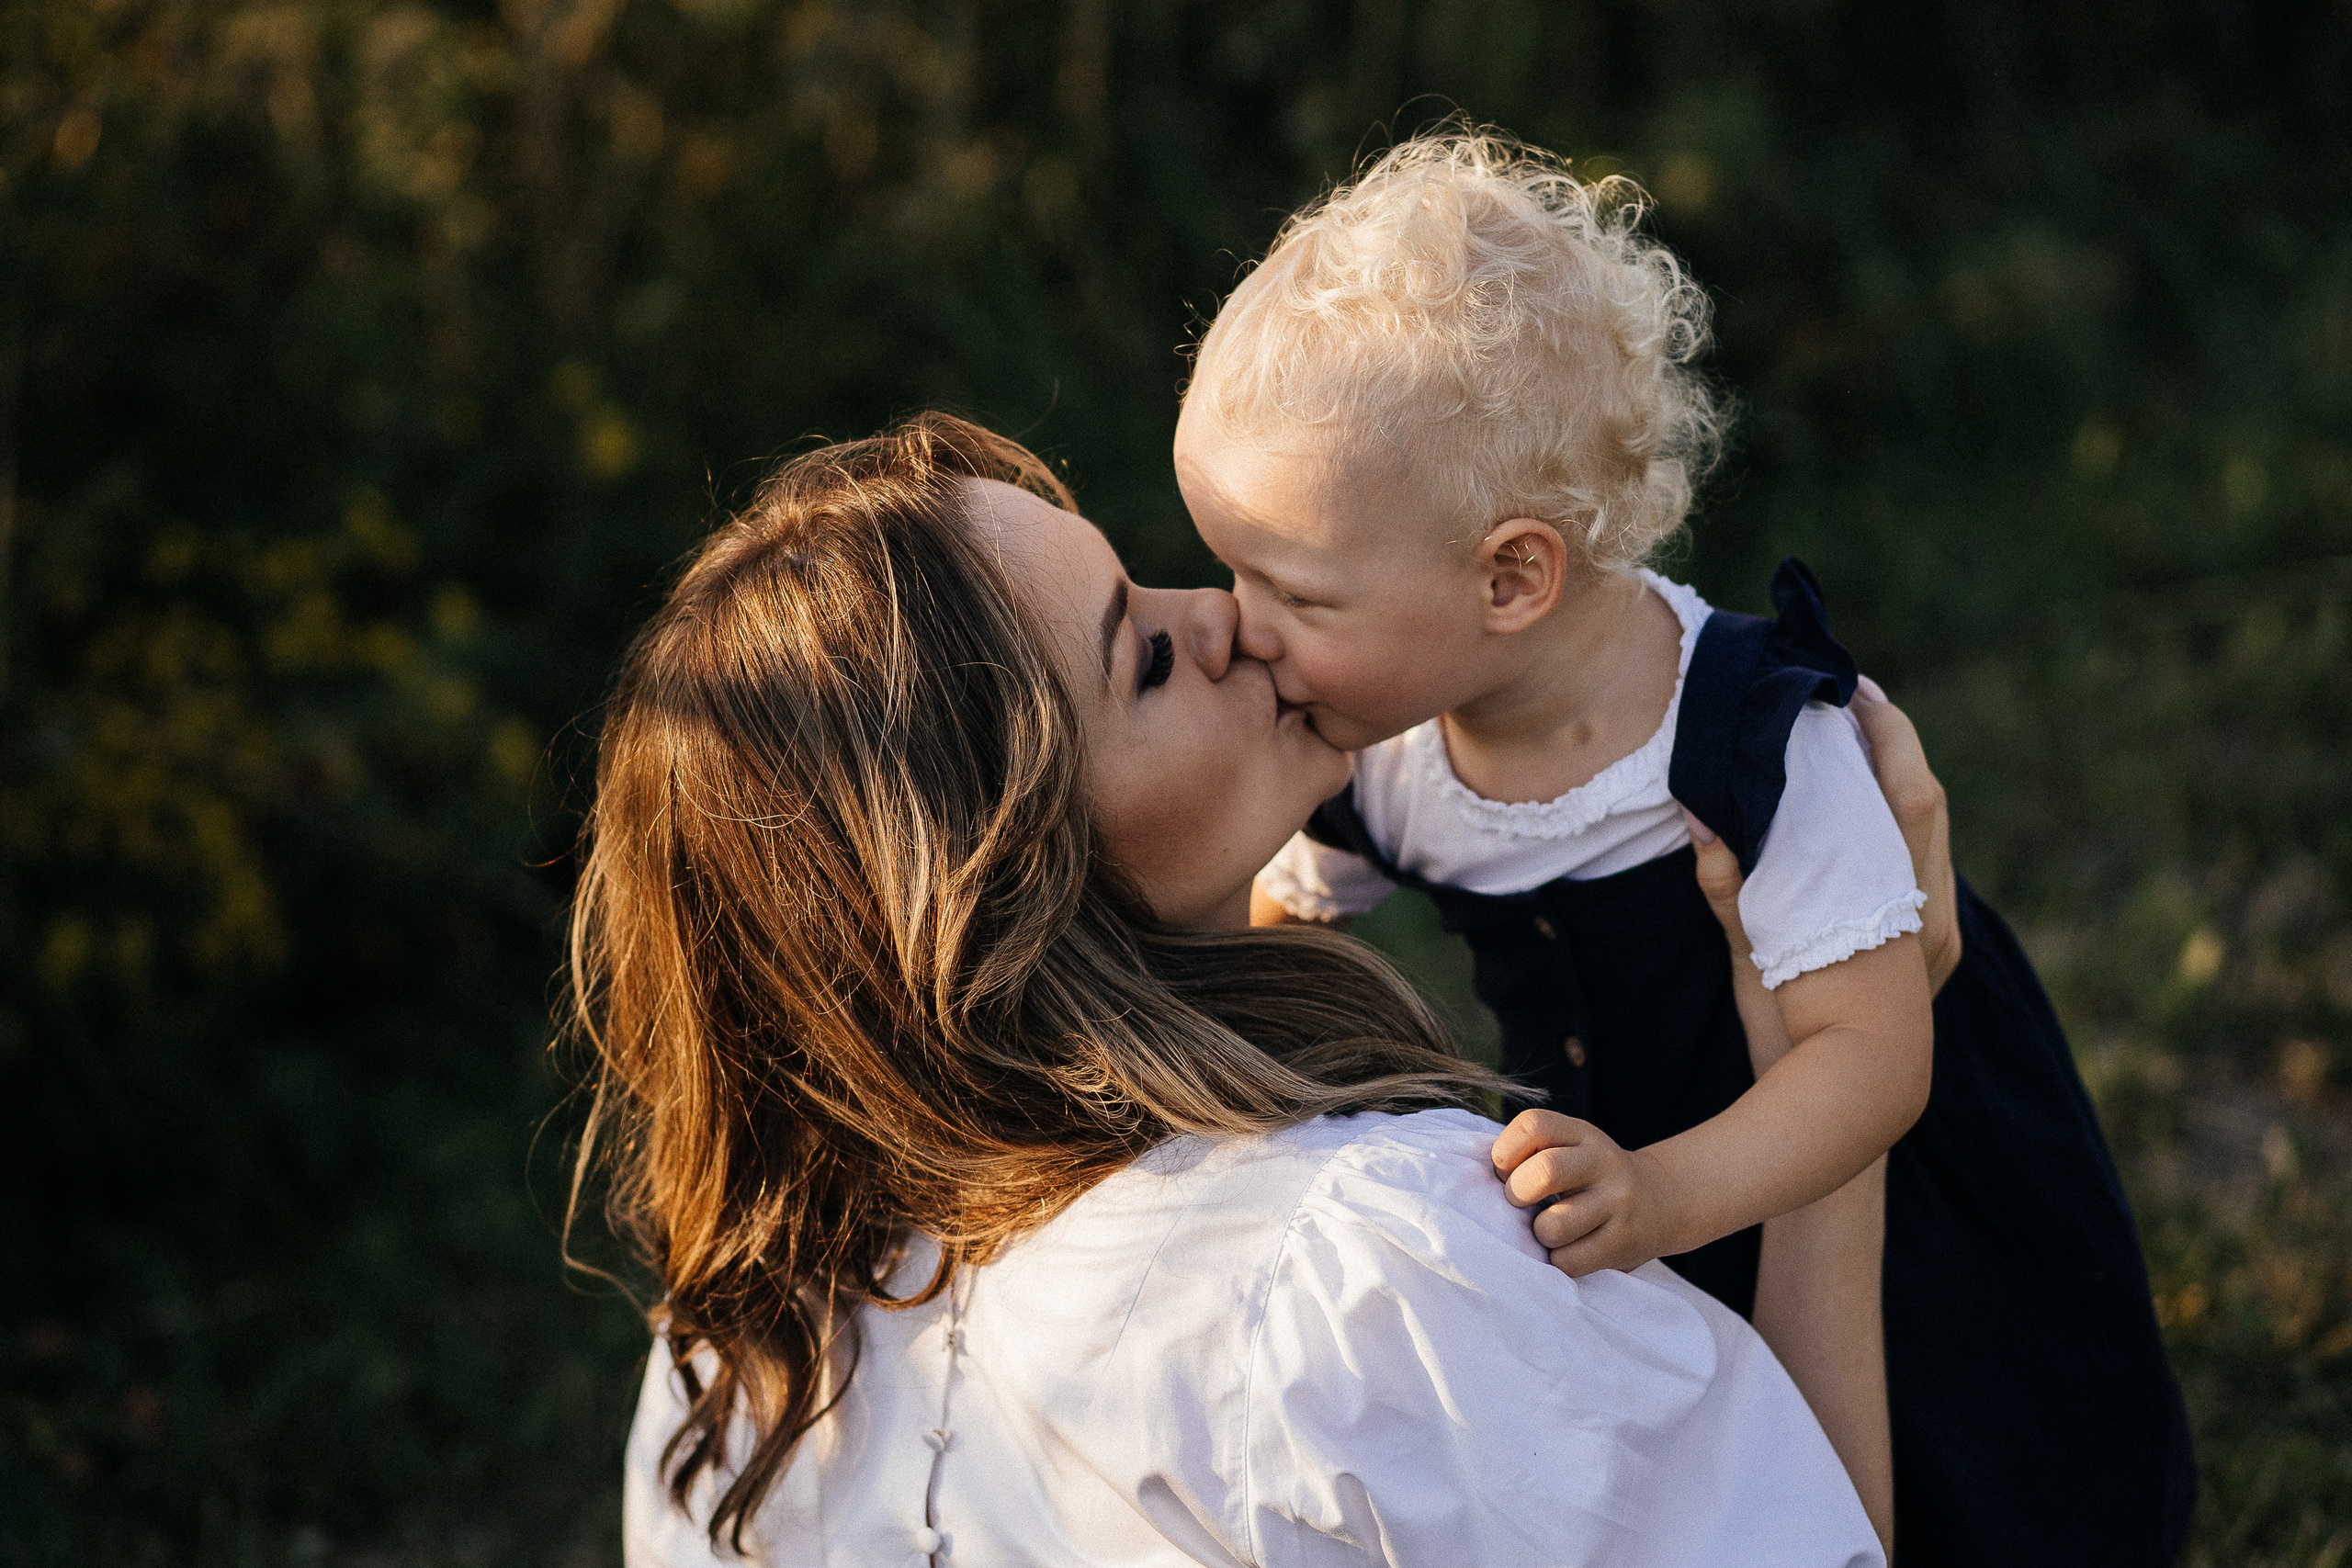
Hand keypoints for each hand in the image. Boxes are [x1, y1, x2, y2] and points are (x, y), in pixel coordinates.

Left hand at [1491, 1110, 1681, 1276]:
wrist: (1661, 1201)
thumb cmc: (1590, 1178)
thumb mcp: (1570, 1148)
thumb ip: (1531, 1154)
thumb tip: (1477, 1183)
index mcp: (1580, 1133)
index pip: (1532, 1125)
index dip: (1506, 1151)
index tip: (1506, 1171)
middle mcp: (1602, 1161)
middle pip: (1544, 1172)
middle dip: (1517, 1195)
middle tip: (1522, 1204)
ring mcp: (1618, 1202)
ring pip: (1553, 1227)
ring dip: (1539, 1235)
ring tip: (1550, 1230)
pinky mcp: (1624, 1241)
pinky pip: (1570, 1261)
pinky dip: (1559, 1261)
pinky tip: (1570, 1249)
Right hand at [1683, 676, 1960, 1007]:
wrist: (1842, 1107)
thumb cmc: (1790, 1039)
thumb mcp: (1754, 963)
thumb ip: (1729, 889)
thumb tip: (1701, 814)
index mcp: (1904, 910)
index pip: (1910, 798)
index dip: (1886, 736)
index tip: (1848, 690)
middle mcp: (1937, 914)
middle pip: (1925, 801)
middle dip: (1890, 741)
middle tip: (1844, 695)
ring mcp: (1942, 928)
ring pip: (1926, 828)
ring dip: (1890, 776)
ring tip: (1845, 736)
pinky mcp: (1934, 937)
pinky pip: (1919, 856)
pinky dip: (1889, 816)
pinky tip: (1853, 802)